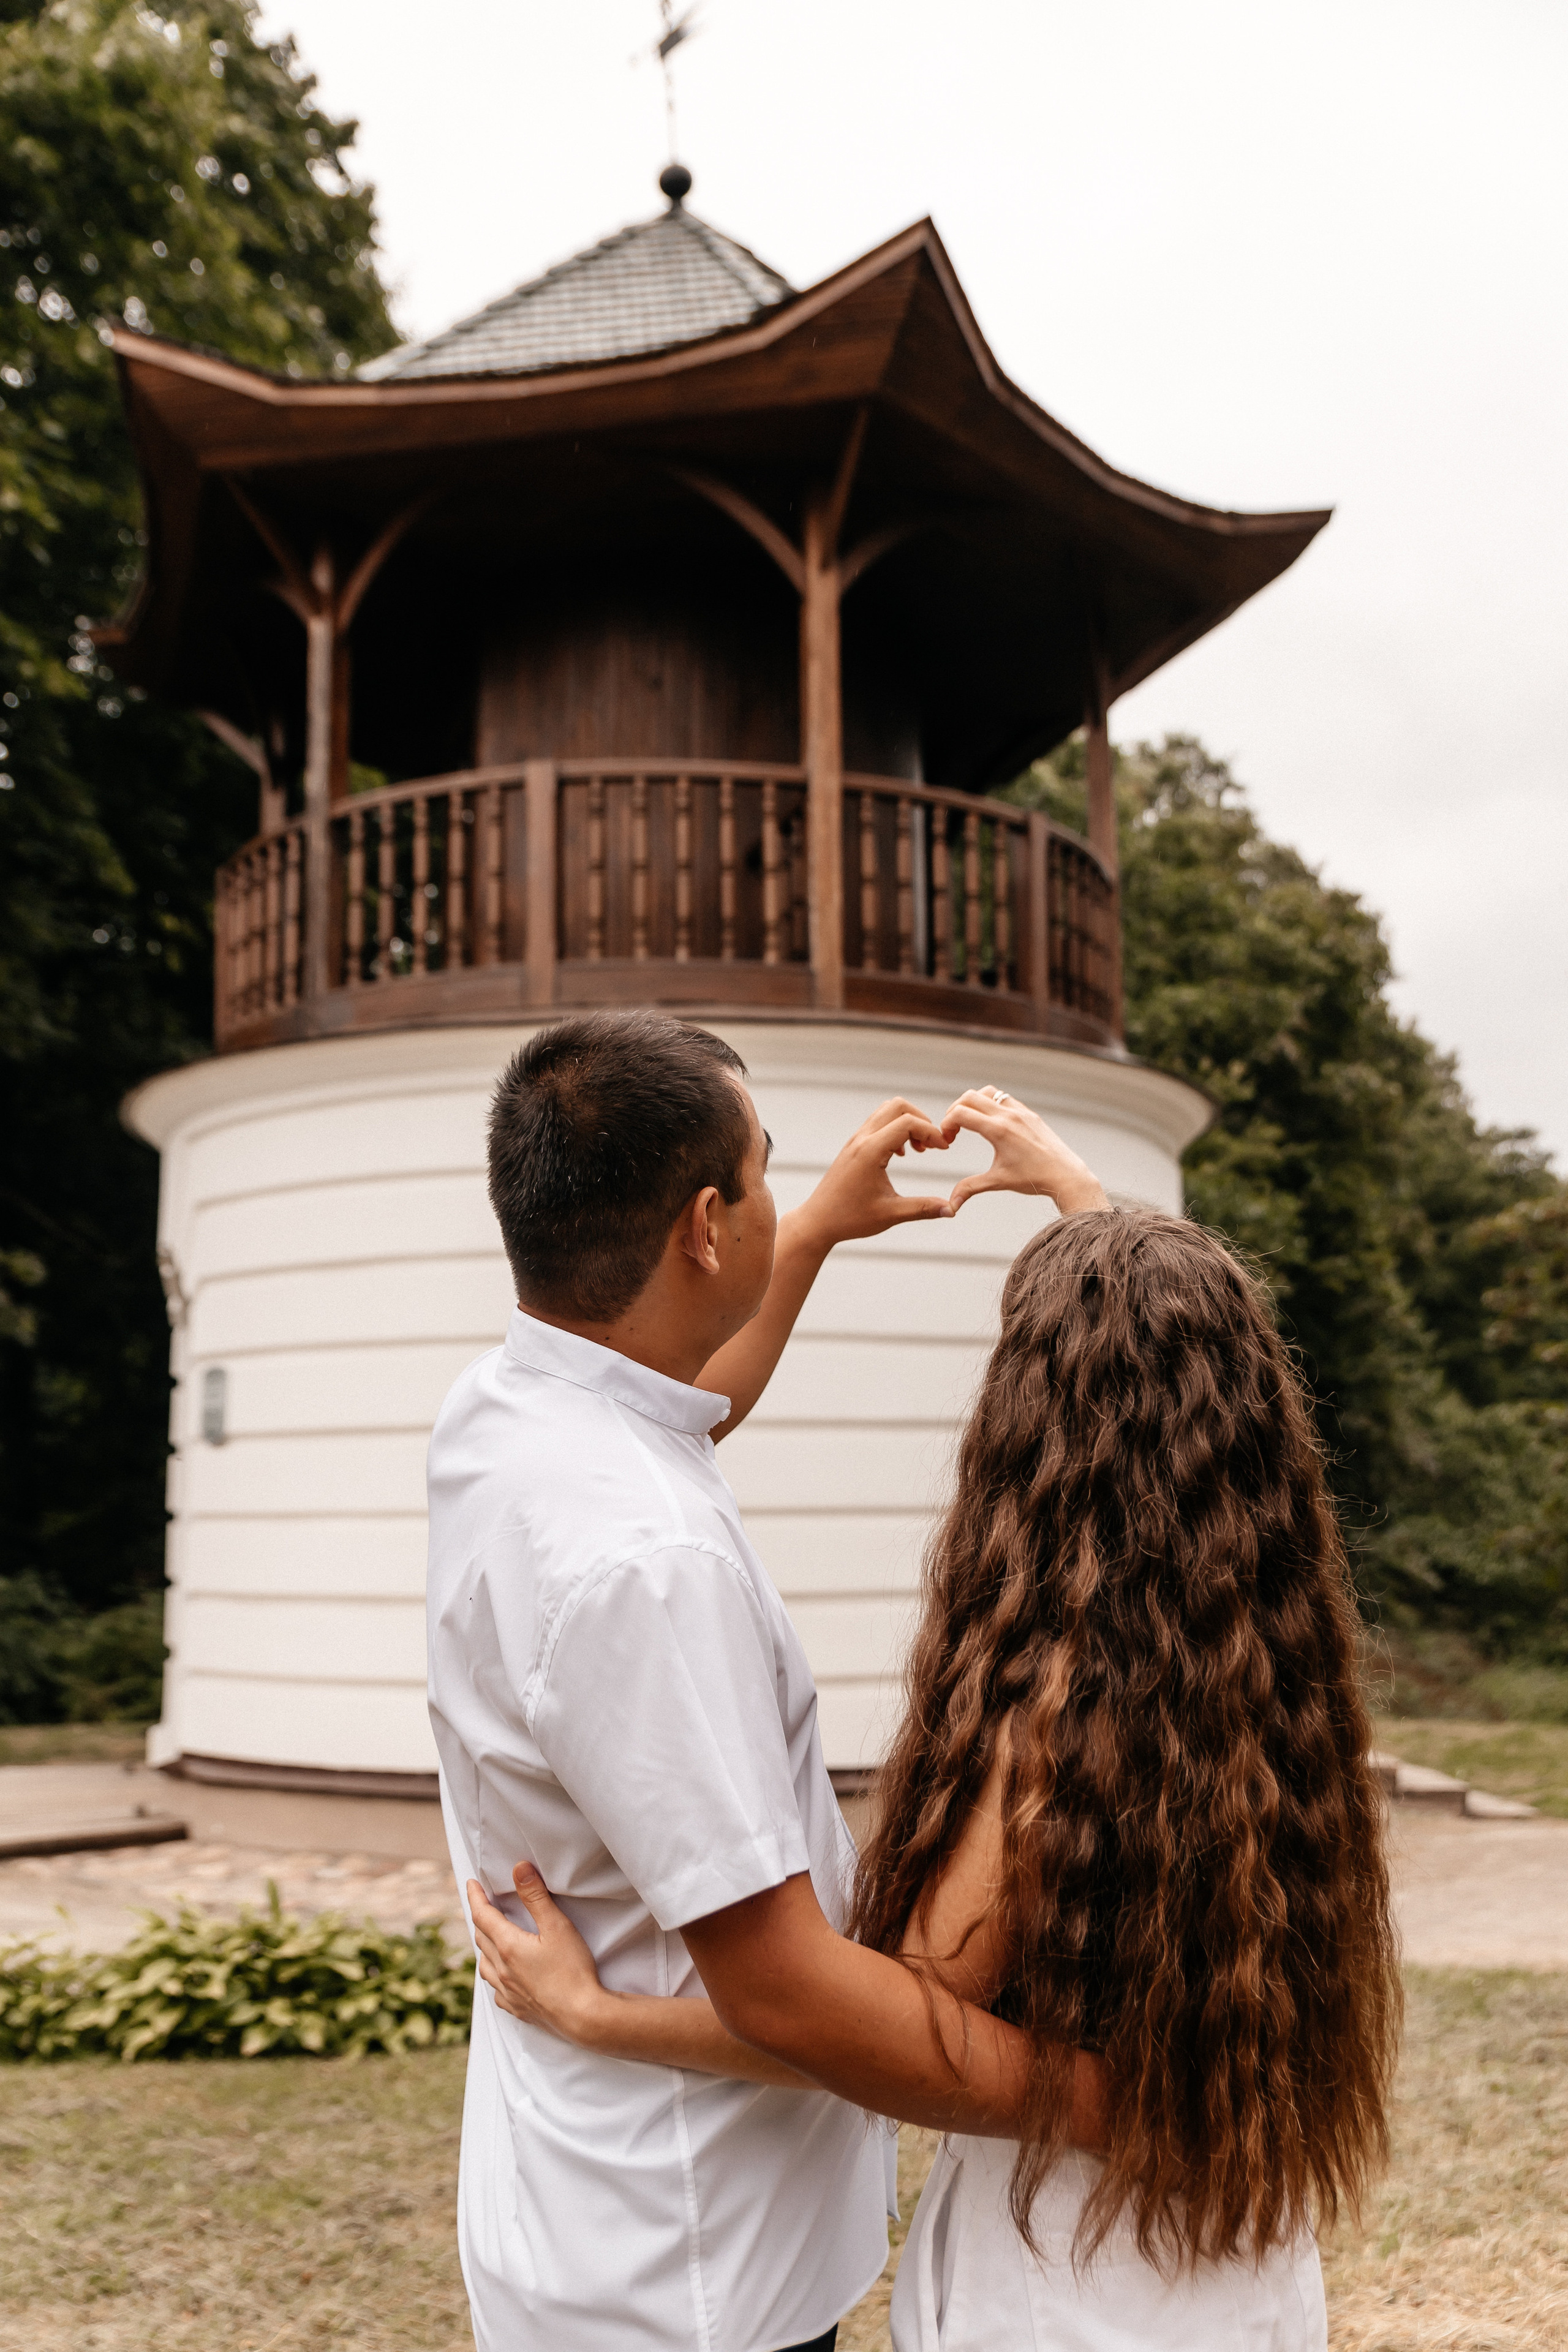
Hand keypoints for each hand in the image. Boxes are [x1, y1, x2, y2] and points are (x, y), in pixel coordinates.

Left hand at [468, 1863, 607, 2045]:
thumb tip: (518, 1869)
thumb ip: (536, 1896)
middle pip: (481, 1939)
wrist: (583, 2016)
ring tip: (490, 1938)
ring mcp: (508, 1992)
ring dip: (484, 1947)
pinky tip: (503, 1975)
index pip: (483, 1916)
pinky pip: (496, 1989)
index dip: (475, 1898)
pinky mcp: (517, 2008)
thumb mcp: (557, 1926)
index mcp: (508, 1947)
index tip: (471, 1884)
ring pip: (485, 1966)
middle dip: (480, 1919)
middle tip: (484, 1906)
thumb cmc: (573, 1970)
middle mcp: (502, 1970)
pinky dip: (494, 1975)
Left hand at [792, 1098, 954, 1250]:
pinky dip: (895, 1129)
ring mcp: (855, 1140)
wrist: (817, 1221)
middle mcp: (862, 1139)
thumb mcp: (891, 1215)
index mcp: (871, 1151)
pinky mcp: (853, 1146)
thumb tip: (952, 1209)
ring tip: (919, 1149)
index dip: (932, 1132)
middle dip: (921, 1120)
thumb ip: (923, 1209)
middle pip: (898, 1106)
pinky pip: (878, 1123)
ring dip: (908, 1123)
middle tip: (932, 1146)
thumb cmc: (850, 1219)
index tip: (944, 1149)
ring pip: (886, 1111)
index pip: (908, 1122)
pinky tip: (902, 1154)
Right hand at [940, 1088, 1107, 1215]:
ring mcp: (1020, 1111)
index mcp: (998, 1130)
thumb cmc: (1033, 1178)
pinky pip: (1003, 1098)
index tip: (948, 1140)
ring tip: (970, 1124)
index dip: (946, 1124)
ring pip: (987, 1092)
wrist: (1066, 1175)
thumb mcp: (998, 1182)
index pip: (960, 1113)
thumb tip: (951, 1206)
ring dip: (973, 1103)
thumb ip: (970, 1188)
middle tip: (954, 1131)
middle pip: (969, 1097)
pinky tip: (991, 1124)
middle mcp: (1009, 1115)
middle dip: (954, 1111)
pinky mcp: (1029, 1113)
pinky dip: (990, 1104)